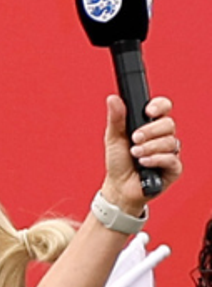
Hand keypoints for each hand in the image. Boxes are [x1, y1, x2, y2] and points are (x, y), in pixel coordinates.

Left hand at [101, 94, 180, 215]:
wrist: (118, 188)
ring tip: (135, 154)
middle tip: (134, 139)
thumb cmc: (118, 163)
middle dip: (149, 131)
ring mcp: (170, 152)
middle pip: (168, 124)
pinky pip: (171, 158)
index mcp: (151, 125)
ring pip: (169, 141)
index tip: (148, 112)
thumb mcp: (113, 138)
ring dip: (149, 148)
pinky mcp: (173, 168)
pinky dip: (155, 159)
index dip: (159, 106)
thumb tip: (112, 99)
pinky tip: (144, 163)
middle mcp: (163, 137)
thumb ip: (116, 118)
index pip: (164, 107)